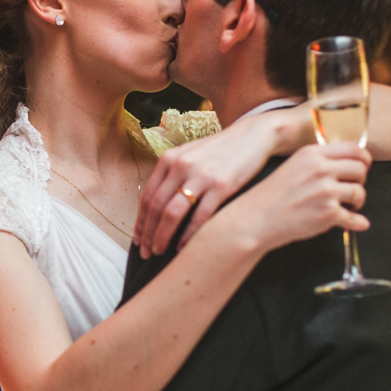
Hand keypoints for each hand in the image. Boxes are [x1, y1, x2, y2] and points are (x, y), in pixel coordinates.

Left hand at [135, 114, 284, 256]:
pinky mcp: (223, 185)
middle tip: (145, 253)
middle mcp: (181, 165)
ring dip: (162, 237)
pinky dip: (189, 236)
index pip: (147, 196)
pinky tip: (184, 248)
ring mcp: (201, 175)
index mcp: (169, 159)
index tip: (137, 240)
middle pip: (155, 207)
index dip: (140, 222)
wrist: (253, 136)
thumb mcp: (189, 155)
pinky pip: (200, 217)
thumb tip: (154, 206)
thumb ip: (171, 175)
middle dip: (147, 234)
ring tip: (159, 252)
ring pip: (172, 213)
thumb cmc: (219, 151)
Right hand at [227, 143, 371, 253]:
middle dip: (360, 180)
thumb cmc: (272, 195)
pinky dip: (357, 222)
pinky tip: (355, 222)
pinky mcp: (328, 213)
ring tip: (346, 205)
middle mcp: (320, 169)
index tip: (362, 166)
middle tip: (351, 188)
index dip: (363, 158)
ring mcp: (326, 191)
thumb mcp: (294, 166)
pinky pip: (355, 218)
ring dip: (357, 201)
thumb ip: (318, 161)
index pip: (353, 148)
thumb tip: (348, 162)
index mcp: (311, 154)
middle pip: (360, 169)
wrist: (256, 219)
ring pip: (359, 192)